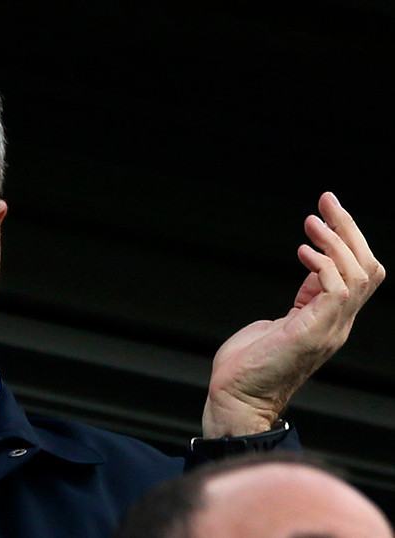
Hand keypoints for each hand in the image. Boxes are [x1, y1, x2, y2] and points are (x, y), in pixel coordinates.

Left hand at [203, 192, 384, 436]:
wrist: (235, 398)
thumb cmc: (248, 365)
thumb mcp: (278, 323)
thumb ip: (300, 301)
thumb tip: (308, 275)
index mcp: (331, 320)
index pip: (359, 273)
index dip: (347, 240)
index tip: (324, 212)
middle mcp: (338, 323)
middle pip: (367, 267)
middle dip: (349, 229)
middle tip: (326, 201)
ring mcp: (330, 329)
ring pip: (359, 274)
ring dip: (337, 242)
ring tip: (312, 223)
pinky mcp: (313, 333)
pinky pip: (338, 290)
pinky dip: (324, 265)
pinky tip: (302, 252)